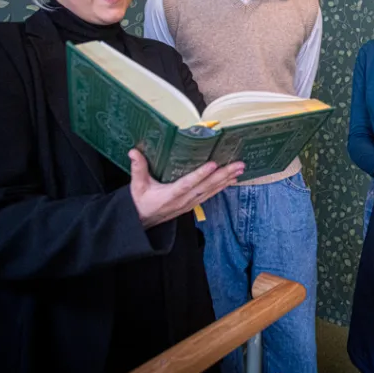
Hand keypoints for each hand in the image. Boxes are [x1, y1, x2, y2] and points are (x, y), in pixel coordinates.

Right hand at [128, 149, 243, 228]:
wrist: (142, 221)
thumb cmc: (140, 202)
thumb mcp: (137, 185)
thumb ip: (137, 168)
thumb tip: (134, 151)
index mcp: (170, 194)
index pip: (188, 184)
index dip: (201, 175)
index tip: (213, 165)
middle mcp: (183, 200)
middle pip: (206, 186)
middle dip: (223, 175)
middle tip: (238, 165)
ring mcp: (190, 203)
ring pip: (211, 191)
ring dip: (227, 180)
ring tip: (239, 170)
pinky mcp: (193, 204)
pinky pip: (210, 195)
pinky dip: (222, 187)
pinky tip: (232, 180)